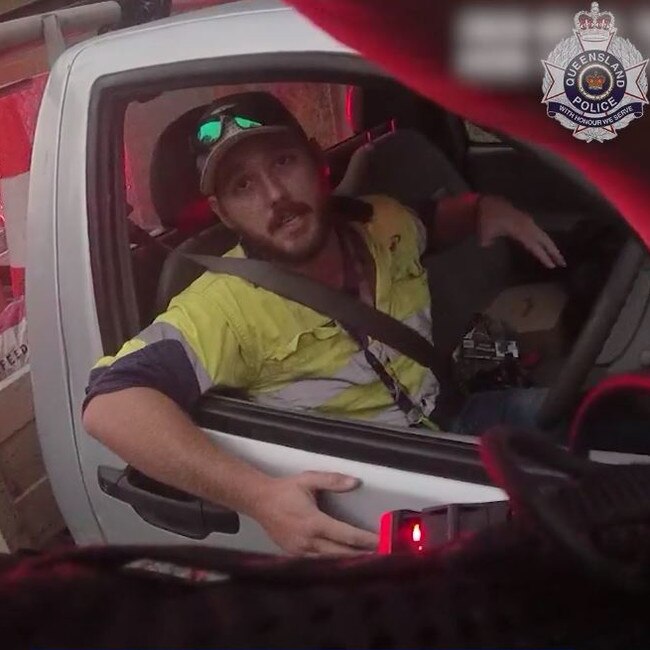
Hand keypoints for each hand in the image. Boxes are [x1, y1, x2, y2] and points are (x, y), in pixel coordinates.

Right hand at [251, 471, 377, 555]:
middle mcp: (308, 541)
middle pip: (341, 554)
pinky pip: (316, 562)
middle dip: (362, 555)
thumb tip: (355, 482)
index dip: (365, 540)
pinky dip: (331, 563)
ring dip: (348, 561)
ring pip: (329, 561)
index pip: (346, 535)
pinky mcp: (294, 555)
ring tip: (367, 560)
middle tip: (381, 556)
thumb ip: (333, 480)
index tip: (381, 542)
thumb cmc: (285, 489)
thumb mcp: (309, 479)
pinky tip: (342, 561)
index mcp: (314, 522)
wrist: (258, 501)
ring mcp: (300, 551)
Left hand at [477, 195, 566, 269]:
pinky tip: (545, 245)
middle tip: (563, 263)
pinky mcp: (525, 219)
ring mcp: (527, 221)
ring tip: (558, 257)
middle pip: (544, 240)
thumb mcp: (484, 233)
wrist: (486, 203)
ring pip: (543, 235)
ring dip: (551, 245)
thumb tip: (486, 245)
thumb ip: (488, 242)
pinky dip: (544, 239)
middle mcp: (527, 225)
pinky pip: (538, 231)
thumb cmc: (484, 218)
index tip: (552, 266)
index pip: (535, 246)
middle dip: (554, 252)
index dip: (544, 256)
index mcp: (519, 230)